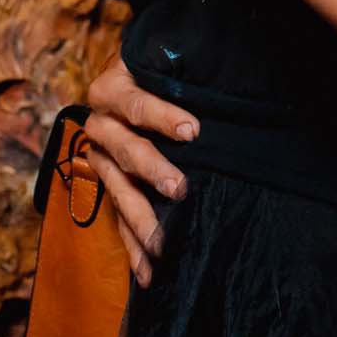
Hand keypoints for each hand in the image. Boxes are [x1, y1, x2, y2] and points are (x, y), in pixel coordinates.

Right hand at [82, 54, 199, 286]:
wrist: (136, 77)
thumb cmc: (166, 70)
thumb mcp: (172, 63)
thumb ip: (192, 71)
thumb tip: (236, 81)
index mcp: (113, 88)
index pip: (135, 102)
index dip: (163, 116)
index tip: (194, 132)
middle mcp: (100, 124)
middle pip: (124, 149)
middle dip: (152, 170)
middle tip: (180, 189)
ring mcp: (101, 158)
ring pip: (118, 189)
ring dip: (141, 218)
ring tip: (162, 244)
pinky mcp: (108, 187)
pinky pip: (116, 219)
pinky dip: (132, 247)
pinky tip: (147, 274)